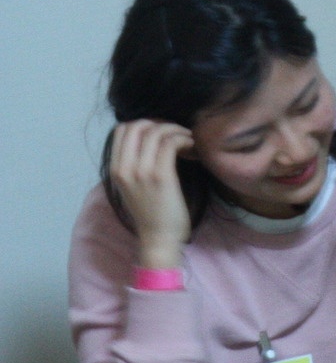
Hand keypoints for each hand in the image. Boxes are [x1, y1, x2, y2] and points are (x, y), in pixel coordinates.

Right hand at [108, 120, 194, 268]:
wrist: (159, 239)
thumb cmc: (151, 214)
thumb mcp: (133, 186)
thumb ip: (134, 164)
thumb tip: (149, 141)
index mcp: (115, 169)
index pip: (122, 130)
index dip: (145, 125)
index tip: (163, 133)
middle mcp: (124, 167)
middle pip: (137, 126)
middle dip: (161, 124)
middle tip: (178, 134)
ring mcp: (141, 171)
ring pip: (156, 132)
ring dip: (177, 130)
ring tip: (189, 141)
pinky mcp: (161, 176)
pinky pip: (170, 143)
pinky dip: (183, 139)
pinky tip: (193, 148)